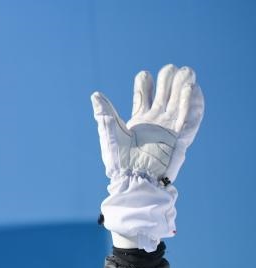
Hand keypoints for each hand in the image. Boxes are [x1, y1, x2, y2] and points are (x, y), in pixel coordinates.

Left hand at [92, 64, 202, 184]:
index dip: (144, 84)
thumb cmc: (119, 160)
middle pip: (165, 95)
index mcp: (139, 120)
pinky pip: (190, 119)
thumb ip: (105, 113)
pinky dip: (192, 104)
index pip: (144, 96)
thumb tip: (95, 94)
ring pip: (179, 103)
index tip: (143, 75)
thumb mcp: (110, 133)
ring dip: (183, 87)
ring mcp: (169, 129)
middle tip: (169, 69)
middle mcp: (156, 122)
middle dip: (168, 81)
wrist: (132, 179)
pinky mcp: (180, 138)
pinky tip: (193, 88)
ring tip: (186, 71)